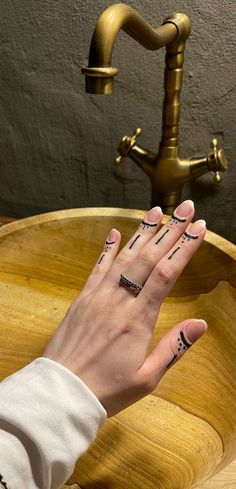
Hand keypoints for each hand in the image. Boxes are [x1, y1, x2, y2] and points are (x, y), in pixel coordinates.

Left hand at [43, 200, 206, 416]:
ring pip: (124, 256)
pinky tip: (115, 232)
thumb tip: (201, 324)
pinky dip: (107, 248)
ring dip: (142, 232)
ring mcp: (98, 296)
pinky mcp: (82, 298)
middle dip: (170, 230)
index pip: (166, 273)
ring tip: (157, 211)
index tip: (198, 229)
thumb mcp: (148, 377)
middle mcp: (119, 300)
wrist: (62, 392)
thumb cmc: (107, 389)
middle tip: (186, 208)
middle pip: (148, 257)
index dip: (184, 248)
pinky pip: (97, 267)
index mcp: (138, 319)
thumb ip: (174, 347)